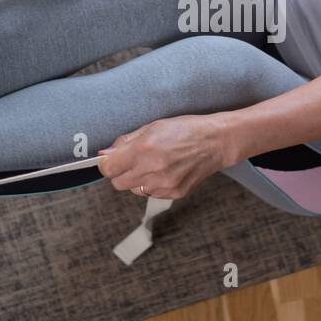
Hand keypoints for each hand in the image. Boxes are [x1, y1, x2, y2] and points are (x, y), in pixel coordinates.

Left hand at [98, 115, 233, 199]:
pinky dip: (152, 184)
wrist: (215, 142)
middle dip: (120, 173)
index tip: (111, 160)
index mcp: (144, 149)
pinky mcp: (174, 193)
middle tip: (132, 161)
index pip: (108, 168)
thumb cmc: (185, 129)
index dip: (107, 164)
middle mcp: (152, 169)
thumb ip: (126, 142)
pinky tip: (165, 171)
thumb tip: (105, 154)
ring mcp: (164, 184)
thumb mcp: (152, 126)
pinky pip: (151, 193)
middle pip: (118, 183)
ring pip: (134, 190)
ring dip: (137, 179)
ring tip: (153, 164)